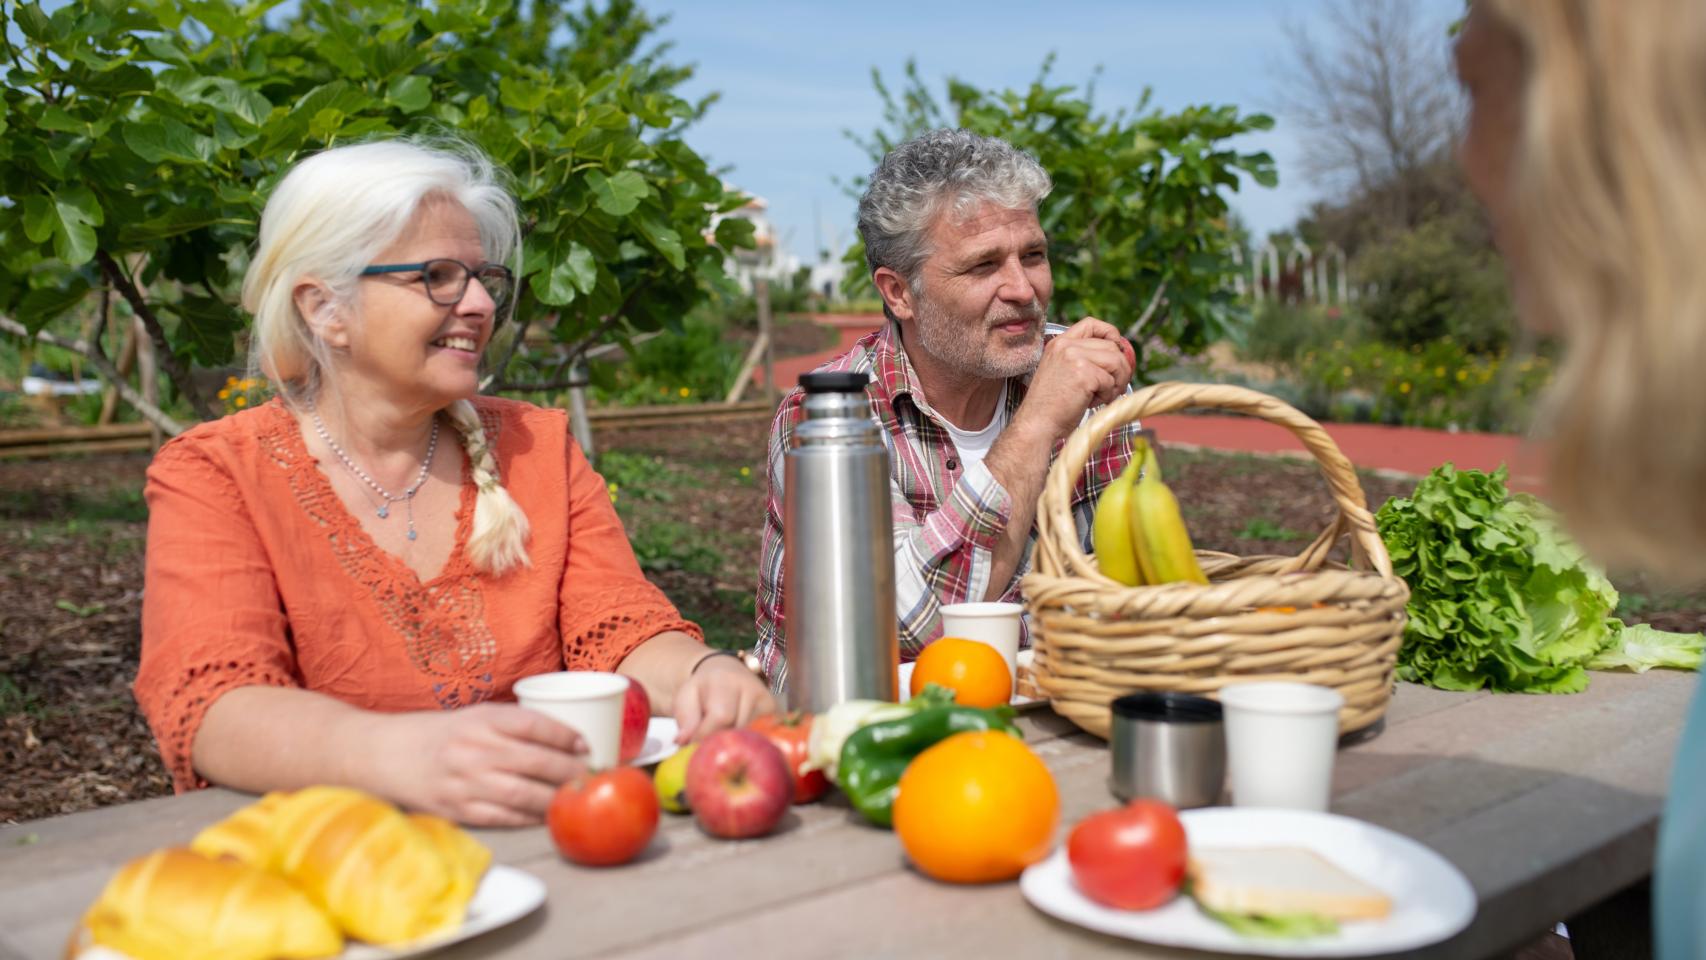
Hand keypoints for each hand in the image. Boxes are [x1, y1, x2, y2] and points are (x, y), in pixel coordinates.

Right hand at [375, 703, 588, 827]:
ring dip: (555, 798)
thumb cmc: (436, 734)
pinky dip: (528, 818)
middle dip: (570, 771)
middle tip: (591, 776)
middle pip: (535, 761)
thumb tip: (563, 737)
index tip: (585, 745)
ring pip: (523, 794)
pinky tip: (545, 816)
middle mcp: (473, 748)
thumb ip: (510, 724)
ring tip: (575, 798)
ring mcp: (464, 781)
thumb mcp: (472, 716)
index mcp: (480, 719)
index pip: (533, 724)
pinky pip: (502, 817)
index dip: (565, 735)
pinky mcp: (456, 809)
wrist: (381, 755)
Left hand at [672, 655, 777, 743]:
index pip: (721, 716)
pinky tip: (739, 742)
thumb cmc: (704, 690)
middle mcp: (752, 687)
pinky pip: (763, 737)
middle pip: (738, 730)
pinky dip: (749, 745)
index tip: (693, 745)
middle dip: (720, 743)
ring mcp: (768, 700)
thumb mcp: (686, 697)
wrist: (727, 674)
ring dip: (735, 746)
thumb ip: (684, 718)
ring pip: (751, 737)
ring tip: (723, 741)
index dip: (706, 736)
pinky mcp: (777, 714)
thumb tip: (683, 741)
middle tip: (708, 747)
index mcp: (726, 680)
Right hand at [1012, 317, 1133, 442]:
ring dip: (1116, 382)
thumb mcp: (1061, 372)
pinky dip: (1107, 395)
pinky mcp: (1084, 375)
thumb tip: (1117, 356)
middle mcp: (1066, 346)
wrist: (1036, 423)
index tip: (1117, 350)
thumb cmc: (1051, 405)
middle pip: (1111, 346)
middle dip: (1120, 368)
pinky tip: (1091, 402)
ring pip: (1116, 362)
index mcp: (1059, 343)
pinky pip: (1110, 381)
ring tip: (1103, 396)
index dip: (1110, 333)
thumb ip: (1081, 359)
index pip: (1091, 324)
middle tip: (1112, 388)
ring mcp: (1075, 358)